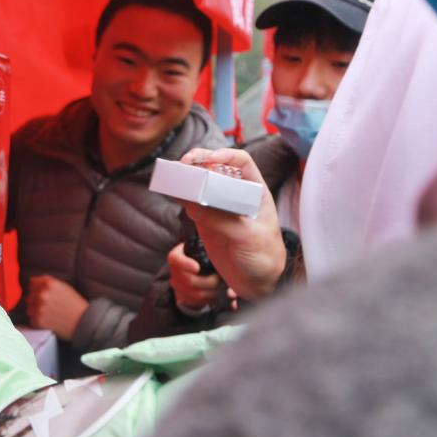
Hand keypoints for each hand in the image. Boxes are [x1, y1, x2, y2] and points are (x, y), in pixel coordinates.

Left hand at [27, 274, 88, 340]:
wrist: (83, 322)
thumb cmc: (75, 304)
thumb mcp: (64, 287)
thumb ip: (48, 282)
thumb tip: (32, 282)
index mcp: (49, 283)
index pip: (32, 283)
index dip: (37, 289)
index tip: (44, 295)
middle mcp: (42, 294)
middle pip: (30, 296)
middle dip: (36, 301)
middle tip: (49, 307)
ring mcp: (39, 308)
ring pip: (29, 308)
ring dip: (36, 311)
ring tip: (49, 315)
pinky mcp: (38, 321)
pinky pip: (32, 320)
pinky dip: (38, 321)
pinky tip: (49, 321)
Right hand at [167, 243, 222, 308]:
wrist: (197, 270)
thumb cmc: (202, 256)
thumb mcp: (202, 245)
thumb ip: (207, 240)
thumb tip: (208, 230)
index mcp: (176, 257)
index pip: (175, 260)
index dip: (185, 264)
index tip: (197, 267)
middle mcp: (174, 273)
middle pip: (188, 281)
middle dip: (208, 282)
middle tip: (219, 279)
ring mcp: (178, 287)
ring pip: (195, 294)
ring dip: (212, 293)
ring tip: (224, 290)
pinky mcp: (183, 298)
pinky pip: (196, 303)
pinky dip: (211, 302)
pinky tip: (221, 298)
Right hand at [178, 148, 285, 299]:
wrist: (257, 281)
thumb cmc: (264, 256)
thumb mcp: (250, 238)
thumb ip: (225, 221)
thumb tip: (196, 206)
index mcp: (254, 192)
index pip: (241, 162)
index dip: (226, 154)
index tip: (212, 158)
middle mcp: (235, 194)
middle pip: (215, 167)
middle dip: (200, 160)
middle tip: (185, 163)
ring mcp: (218, 206)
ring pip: (199, 183)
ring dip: (186, 176)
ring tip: (173, 175)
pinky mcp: (205, 220)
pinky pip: (190, 202)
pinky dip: (180, 195)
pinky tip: (172, 191)